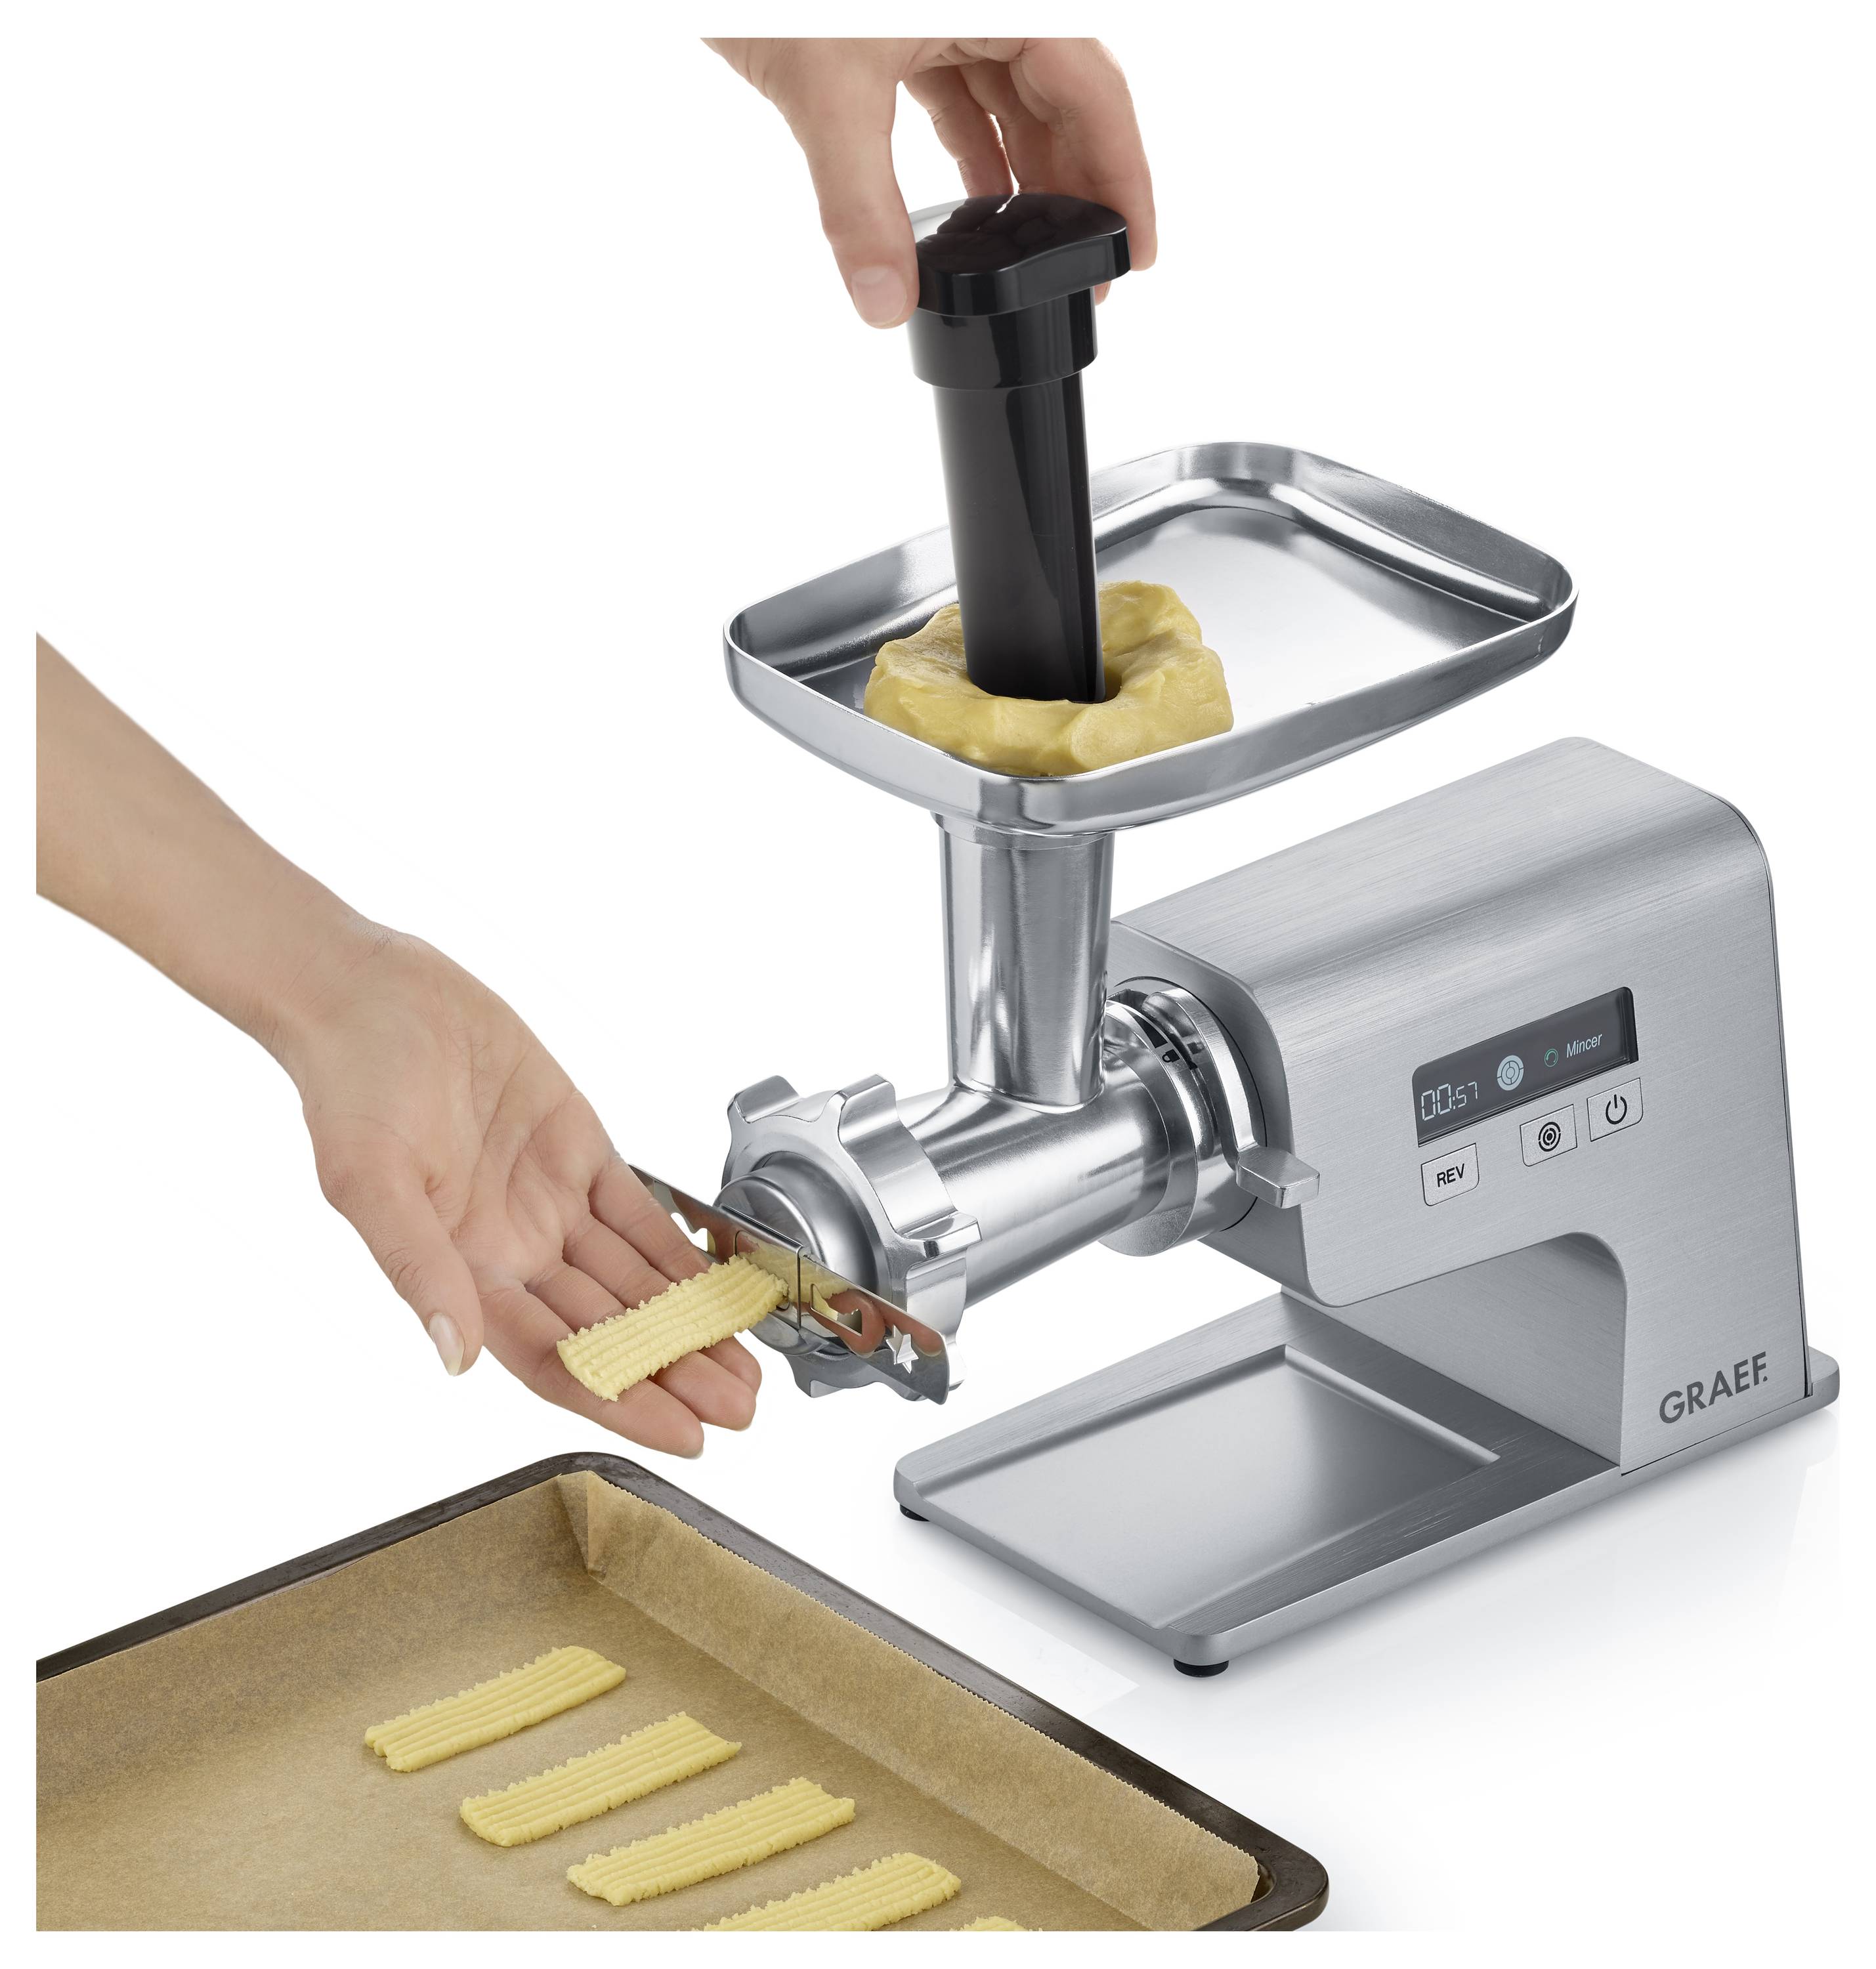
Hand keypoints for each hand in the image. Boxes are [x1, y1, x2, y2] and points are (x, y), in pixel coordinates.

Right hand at [36, 642, 757, 1457]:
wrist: (372, 994)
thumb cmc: (350, 1084)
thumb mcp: (370, 1182)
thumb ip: (417, 1270)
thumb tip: (454, 1354)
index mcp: (462, 1272)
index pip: (553, 1360)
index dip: (618, 1400)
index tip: (680, 1434)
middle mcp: (511, 1250)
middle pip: (607, 1333)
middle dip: (673, 1374)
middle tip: (740, 1411)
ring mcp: (549, 1204)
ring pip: (635, 1283)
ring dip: (689, 1326)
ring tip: (746, 1369)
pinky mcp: (577, 1151)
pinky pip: (642, 1216)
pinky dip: (684, 1253)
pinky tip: (725, 1285)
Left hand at [708, 37, 1155, 326]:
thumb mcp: (826, 87)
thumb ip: (858, 204)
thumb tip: (884, 302)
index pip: (1096, 92)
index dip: (1124, 179)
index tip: (1135, 254)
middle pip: (1063, 97)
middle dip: (1077, 189)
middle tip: (1086, 273)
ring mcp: (948, 6)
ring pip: (1013, 93)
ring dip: (1026, 173)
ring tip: (1036, 255)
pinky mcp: (901, 21)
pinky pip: (962, 85)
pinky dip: (973, 144)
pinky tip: (979, 205)